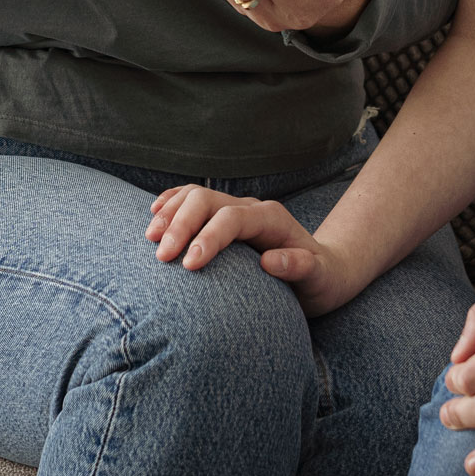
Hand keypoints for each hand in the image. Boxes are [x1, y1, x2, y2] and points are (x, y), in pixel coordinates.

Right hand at [145, 185, 366, 317]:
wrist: (324, 270)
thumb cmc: (321, 279)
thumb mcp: (320, 279)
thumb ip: (300, 268)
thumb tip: (269, 261)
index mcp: (271, 219)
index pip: (231, 218)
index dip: (207, 237)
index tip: (189, 264)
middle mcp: (250, 208)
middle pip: (206, 200)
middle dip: (180, 224)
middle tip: (161, 256)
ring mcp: (235, 208)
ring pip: (195, 196)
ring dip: (170, 213)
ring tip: (150, 238)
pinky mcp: (223, 216)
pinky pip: (192, 200)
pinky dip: (171, 203)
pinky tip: (154, 215)